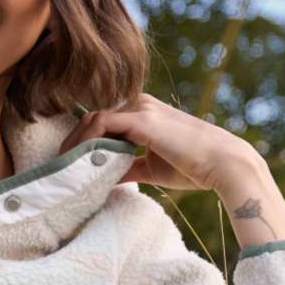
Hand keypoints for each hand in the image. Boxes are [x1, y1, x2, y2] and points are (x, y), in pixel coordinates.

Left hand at [58, 93, 258, 192]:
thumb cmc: (194, 167)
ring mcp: (142, 110)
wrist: (224, 165)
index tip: (70, 162)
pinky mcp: (142, 120)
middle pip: (94, 118)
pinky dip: (85, 140)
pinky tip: (78, 159)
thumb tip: (103, 179)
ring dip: (75, 142)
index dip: (84, 140)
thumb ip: (126, 167)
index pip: (104, 121)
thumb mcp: (151, 168)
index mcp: (145, 113)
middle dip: (74, 141)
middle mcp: (142, 105)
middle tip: (60, 165)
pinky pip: (101, 123)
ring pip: (94, 119)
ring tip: (64, 165)